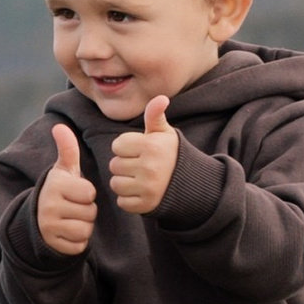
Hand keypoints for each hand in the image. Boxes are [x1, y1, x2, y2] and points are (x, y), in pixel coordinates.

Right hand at [35, 120, 98, 254]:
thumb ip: (67, 149)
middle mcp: (48, 205)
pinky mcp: (52, 244)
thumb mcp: (62, 170)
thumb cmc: (58, 191)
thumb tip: (60, 127)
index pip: (89, 193)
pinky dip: (77, 242)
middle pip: (89, 213)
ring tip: (71, 219)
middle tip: (73, 208)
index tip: (75, 193)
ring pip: (85, 230)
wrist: (37, 219)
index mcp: (54, 185)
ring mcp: (48, 226)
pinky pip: (79, 245)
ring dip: (83, 227)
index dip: (87, 194)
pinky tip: (67, 233)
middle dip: (86, 211)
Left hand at [107, 94, 177, 213]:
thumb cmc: (170, 153)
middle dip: (124, 165)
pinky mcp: (146, 205)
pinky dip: (128, 199)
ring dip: (124, 182)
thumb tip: (161, 98)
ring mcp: (148, 188)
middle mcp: (149, 167)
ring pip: (115, 184)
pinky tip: (141, 192)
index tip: (139, 151)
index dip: (126, 147)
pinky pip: (122, 202)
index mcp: (151, 146)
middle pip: (114, 165)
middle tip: (140, 166)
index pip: (117, 145)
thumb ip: (155, 115)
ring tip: (139, 178)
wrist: (189, 182)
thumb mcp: (164, 133)